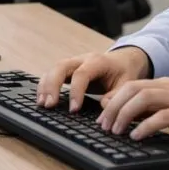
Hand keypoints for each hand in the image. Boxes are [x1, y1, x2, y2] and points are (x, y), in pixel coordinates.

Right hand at [36, 48, 150, 111]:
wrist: (123, 60)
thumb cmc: (124, 73)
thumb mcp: (126, 84)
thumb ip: (116, 96)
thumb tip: (104, 106)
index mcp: (98, 62)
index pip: (81, 74)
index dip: (75, 91)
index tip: (73, 109)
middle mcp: (82, 59)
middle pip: (61, 67)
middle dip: (53, 85)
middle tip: (49, 105)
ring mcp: (73, 63)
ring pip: (54, 69)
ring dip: (45, 86)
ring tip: (42, 104)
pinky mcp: (68, 70)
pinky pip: (52, 73)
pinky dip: (44, 85)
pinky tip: (42, 99)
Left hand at [95, 77, 168, 144]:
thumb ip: (155, 110)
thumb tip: (129, 119)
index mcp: (166, 85)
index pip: (131, 86)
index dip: (113, 101)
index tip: (102, 118)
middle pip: (133, 89)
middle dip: (113, 106)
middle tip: (103, 126)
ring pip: (144, 97)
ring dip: (125, 114)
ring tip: (115, 131)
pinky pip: (164, 116)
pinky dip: (147, 125)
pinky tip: (137, 136)